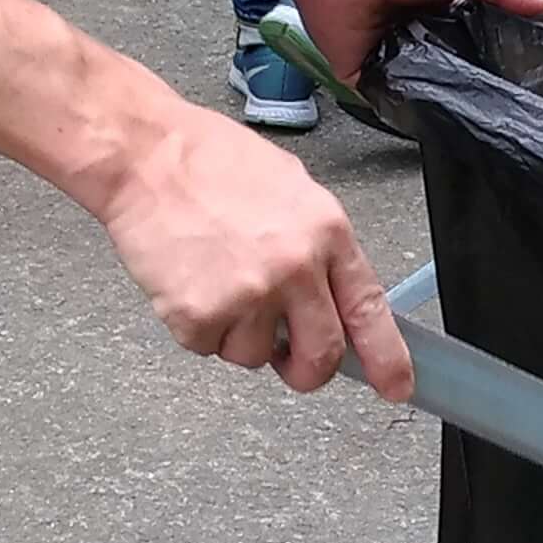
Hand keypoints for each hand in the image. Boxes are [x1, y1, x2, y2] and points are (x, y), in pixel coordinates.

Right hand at [96, 94, 410, 396]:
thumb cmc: (209, 162)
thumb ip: (319, 248)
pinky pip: (208, 348)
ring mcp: (248, 295)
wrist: (145, 156)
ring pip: (256, 356)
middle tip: (290, 358)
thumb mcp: (292, 190)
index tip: (397, 386)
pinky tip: (190, 281)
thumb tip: (333, 297)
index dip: (388, 359)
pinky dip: (198, 326)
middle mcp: (294, 268)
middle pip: (322, 355)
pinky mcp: (200, 315)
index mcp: (326, 233)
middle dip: (307, 369)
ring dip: (238, 334)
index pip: (370, 310)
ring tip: (217, 279)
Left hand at [287, 0, 542, 93]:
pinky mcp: (366, 79)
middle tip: (498, 101)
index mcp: (442, 18)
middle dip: (471, 86)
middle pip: (453, 77)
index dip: (494, 63)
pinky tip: (427, 107)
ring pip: (426, 95)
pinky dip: (406, 107)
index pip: (474, 50)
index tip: (519, 80)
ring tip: (468, 106)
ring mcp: (393, 64)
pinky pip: (392, 103)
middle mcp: (419, 44)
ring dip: (442, 98)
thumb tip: (541, 6)